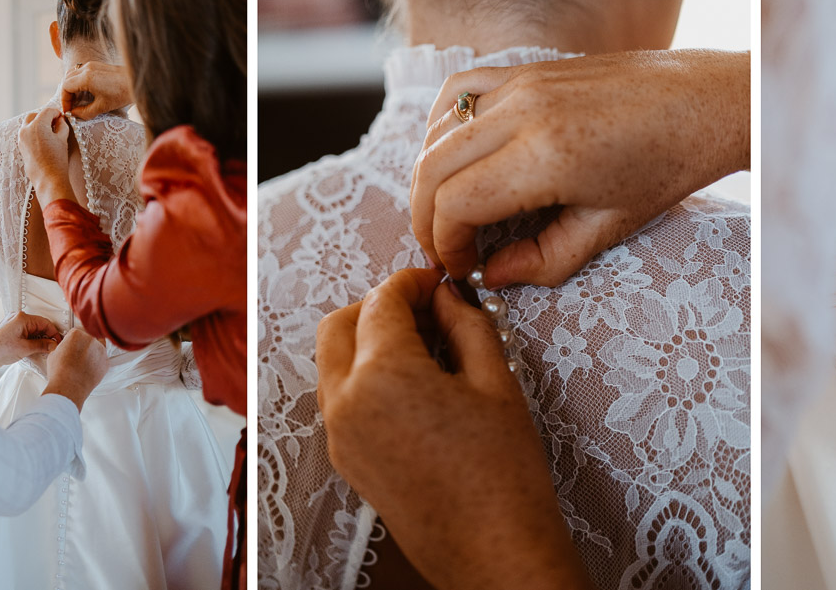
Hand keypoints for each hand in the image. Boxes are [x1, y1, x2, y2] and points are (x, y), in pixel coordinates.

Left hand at [0, 312, 61, 370]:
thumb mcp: (25, 349)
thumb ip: (43, 345)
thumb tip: (53, 345)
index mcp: (22, 318)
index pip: (45, 323)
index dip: (54, 334)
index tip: (57, 343)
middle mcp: (17, 317)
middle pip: (39, 325)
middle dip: (46, 337)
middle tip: (50, 348)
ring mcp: (12, 323)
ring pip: (32, 329)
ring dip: (38, 339)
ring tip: (41, 350)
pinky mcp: (9, 329)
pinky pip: (25, 332)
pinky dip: (31, 340)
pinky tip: (32, 348)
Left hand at [17, 108, 74, 205]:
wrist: (47, 178)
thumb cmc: (57, 159)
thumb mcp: (62, 139)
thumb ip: (61, 126)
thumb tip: (60, 120)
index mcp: (37, 125)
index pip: (47, 111)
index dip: (56, 112)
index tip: (62, 117)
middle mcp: (26, 129)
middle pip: (34, 115)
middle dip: (44, 116)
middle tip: (55, 123)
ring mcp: (21, 138)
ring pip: (28, 124)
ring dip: (38, 124)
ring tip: (50, 132)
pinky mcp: (20, 146)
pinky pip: (26, 133)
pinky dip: (34, 132)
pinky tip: (44, 140)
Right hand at [41, 328, 109, 410]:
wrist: (69, 387)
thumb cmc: (60, 372)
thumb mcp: (53, 354)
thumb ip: (62, 346)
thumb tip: (63, 348)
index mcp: (77, 334)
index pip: (76, 332)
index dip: (72, 340)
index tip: (71, 345)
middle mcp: (91, 340)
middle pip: (88, 338)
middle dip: (83, 344)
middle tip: (77, 353)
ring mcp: (101, 351)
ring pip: (98, 347)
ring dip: (92, 352)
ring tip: (83, 362)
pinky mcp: (106, 362)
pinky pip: (102, 359)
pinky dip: (97, 362)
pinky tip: (89, 368)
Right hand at [61, 61, 131, 119]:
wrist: (137, 81)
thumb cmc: (122, 94)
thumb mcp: (102, 107)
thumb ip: (85, 112)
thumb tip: (74, 114)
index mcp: (86, 77)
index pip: (65, 87)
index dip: (64, 100)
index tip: (69, 111)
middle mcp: (87, 68)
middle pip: (67, 80)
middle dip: (67, 94)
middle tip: (72, 107)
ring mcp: (92, 65)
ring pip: (73, 74)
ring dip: (72, 87)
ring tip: (78, 100)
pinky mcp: (97, 65)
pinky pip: (81, 72)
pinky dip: (79, 81)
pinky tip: (85, 93)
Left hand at [316, 268, 591, 589]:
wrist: (493, 551)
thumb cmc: (502, 478)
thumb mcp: (496, 382)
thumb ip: (465, 325)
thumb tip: (447, 298)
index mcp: (383, 376)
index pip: (382, 301)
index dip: (412, 283)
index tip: (437, 284)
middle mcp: (347, 403)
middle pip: (340, 324)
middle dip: (379, 306)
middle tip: (426, 309)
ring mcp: (339, 435)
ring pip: (333, 361)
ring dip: (368, 340)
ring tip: (425, 348)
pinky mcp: (345, 459)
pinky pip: (339, 398)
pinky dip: (364, 376)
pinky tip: (413, 384)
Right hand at [410, 49, 749, 287]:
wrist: (703, 102)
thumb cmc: (666, 166)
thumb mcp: (610, 227)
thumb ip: (545, 258)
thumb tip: (493, 275)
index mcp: (546, 155)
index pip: (455, 202)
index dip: (445, 244)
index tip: (463, 268)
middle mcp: (524, 112)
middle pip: (432, 167)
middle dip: (426, 218)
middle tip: (445, 250)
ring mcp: (522, 83)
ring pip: (437, 129)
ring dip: (430, 176)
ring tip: (449, 212)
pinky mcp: (526, 69)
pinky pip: (459, 92)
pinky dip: (442, 127)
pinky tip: (456, 157)